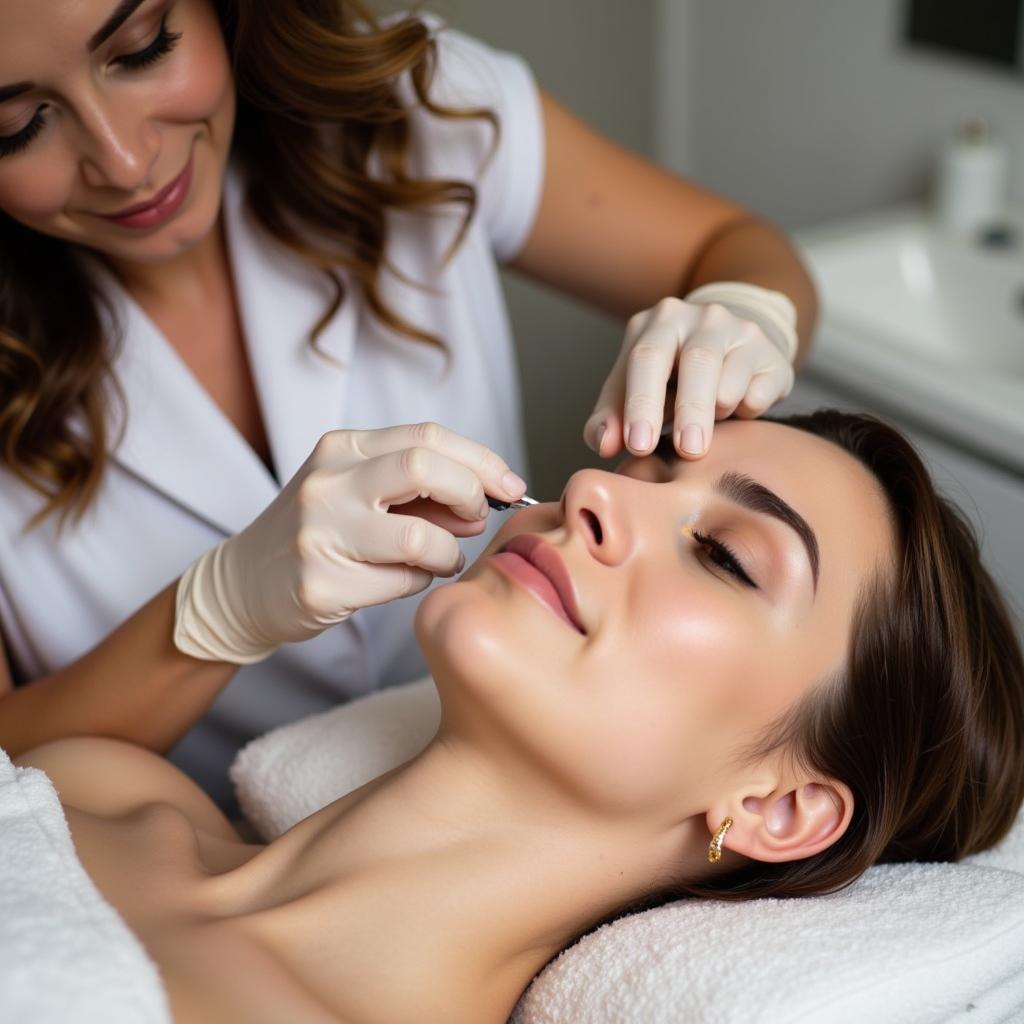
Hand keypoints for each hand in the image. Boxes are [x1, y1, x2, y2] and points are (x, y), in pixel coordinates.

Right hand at [174, 422, 526, 662]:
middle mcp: (327, 483)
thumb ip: (421, 489)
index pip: (429, 437)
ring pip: (421, 537)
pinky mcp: (321, 583)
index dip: (482, 460)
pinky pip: (402, 582)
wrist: (244, 585)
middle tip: (476, 519)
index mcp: (341, 449)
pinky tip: (402, 578)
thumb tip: (488, 497)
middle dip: (470, 493)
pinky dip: (419, 580)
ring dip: (449, 553)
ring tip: (441, 558)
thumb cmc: (318, 533)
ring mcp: (320, 533)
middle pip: (426, 468)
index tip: (510, 485)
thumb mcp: (359, 492)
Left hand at [583, 294, 794, 459]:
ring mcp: (743, 332)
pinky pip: (759, 395)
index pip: (645, 358)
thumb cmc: (670, 377)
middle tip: (688, 452)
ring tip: (706, 419)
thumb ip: (610, 416)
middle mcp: (703, 317)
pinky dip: (743, 413)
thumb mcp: (634, 389)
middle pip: (697, 362)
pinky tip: (736, 409)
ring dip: (714, 415)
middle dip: (689, 411)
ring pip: (729, 385)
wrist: (730, 349)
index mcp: (659, 322)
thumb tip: (604, 445)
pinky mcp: (772, 356)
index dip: (641, 403)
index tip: (639, 446)